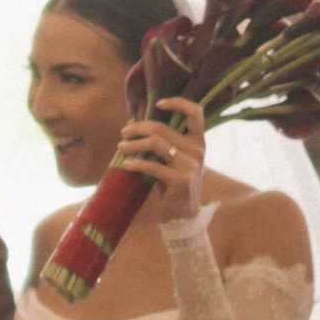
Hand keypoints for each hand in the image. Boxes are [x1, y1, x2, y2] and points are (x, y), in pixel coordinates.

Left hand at [116, 96, 205, 225]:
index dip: (177, 103)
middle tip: (124, 133)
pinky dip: (135, 163)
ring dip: (133, 144)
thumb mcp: (174, 160)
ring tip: (121, 148)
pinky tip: (125, 165)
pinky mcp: (180, 180)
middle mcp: (197, 151)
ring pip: (155, 143)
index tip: (158, 104)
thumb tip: (135, 123)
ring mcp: (190, 166)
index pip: (195, 112)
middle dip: (138, 128)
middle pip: (161, 128)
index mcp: (198, 142)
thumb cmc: (174, 184)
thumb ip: (164, 142)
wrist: (183, 216)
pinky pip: (152, 166)